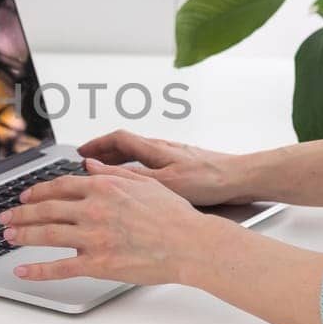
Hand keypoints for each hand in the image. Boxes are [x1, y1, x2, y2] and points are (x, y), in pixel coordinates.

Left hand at [0, 157, 224, 284]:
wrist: (191, 244)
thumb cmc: (174, 215)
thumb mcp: (144, 183)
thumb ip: (112, 172)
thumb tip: (88, 163)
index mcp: (103, 187)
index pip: (60, 187)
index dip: (38, 192)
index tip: (25, 197)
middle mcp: (94, 209)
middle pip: (46, 209)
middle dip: (21, 213)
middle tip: (5, 217)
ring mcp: (94, 237)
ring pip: (48, 234)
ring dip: (23, 235)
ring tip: (7, 237)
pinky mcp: (99, 264)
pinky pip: (60, 267)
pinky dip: (37, 269)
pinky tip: (22, 270)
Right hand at [75, 129, 259, 206]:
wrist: (242, 179)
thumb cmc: (208, 180)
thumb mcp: (161, 181)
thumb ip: (127, 175)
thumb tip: (95, 168)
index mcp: (154, 149)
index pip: (116, 139)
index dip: (95, 145)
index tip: (80, 153)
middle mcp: (162, 149)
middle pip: (125, 145)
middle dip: (103, 153)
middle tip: (87, 162)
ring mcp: (174, 157)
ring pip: (139, 155)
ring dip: (119, 161)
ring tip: (107, 173)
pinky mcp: (185, 167)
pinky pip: (152, 164)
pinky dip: (138, 170)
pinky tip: (140, 184)